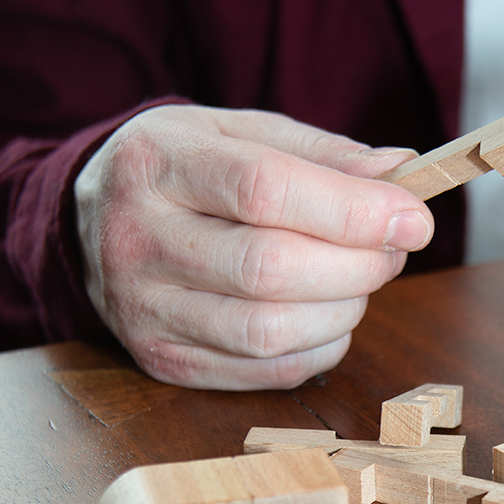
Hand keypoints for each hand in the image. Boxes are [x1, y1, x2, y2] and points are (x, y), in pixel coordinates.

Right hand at [74, 104, 431, 389]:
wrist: (88, 220)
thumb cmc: (187, 170)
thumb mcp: (242, 131)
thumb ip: (323, 152)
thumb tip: (403, 172)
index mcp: (160, 162)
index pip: (264, 189)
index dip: (353, 210)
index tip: (414, 218)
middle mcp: (140, 238)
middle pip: (270, 268)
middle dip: (359, 264)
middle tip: (391, 249)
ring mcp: (144, 308)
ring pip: (269, 331)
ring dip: (343, 311)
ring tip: (357, 280)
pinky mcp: (161, 360)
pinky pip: (265, 371)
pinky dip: (320, 349)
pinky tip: (327, 317)